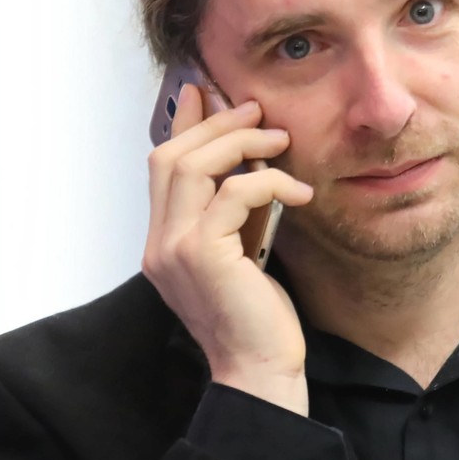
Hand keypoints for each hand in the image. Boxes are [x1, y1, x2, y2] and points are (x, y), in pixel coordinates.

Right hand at [142, 84, 314, 415]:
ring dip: (241, 144)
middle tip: (256, 111)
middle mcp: (159, 243)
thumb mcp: (242, 252)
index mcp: (163, 241)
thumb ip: (234, 213)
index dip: (183, 124)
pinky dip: (268, 182)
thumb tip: (248, 165)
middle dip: (216, 124)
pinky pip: (232, 195)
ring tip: (280, 142)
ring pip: (193, 166)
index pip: (161, 165)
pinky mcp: (204, 256)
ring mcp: (175, 250)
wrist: (261, 367)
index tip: (206, 92)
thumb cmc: (258, 315)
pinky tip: (299, 191)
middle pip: (171, 156)